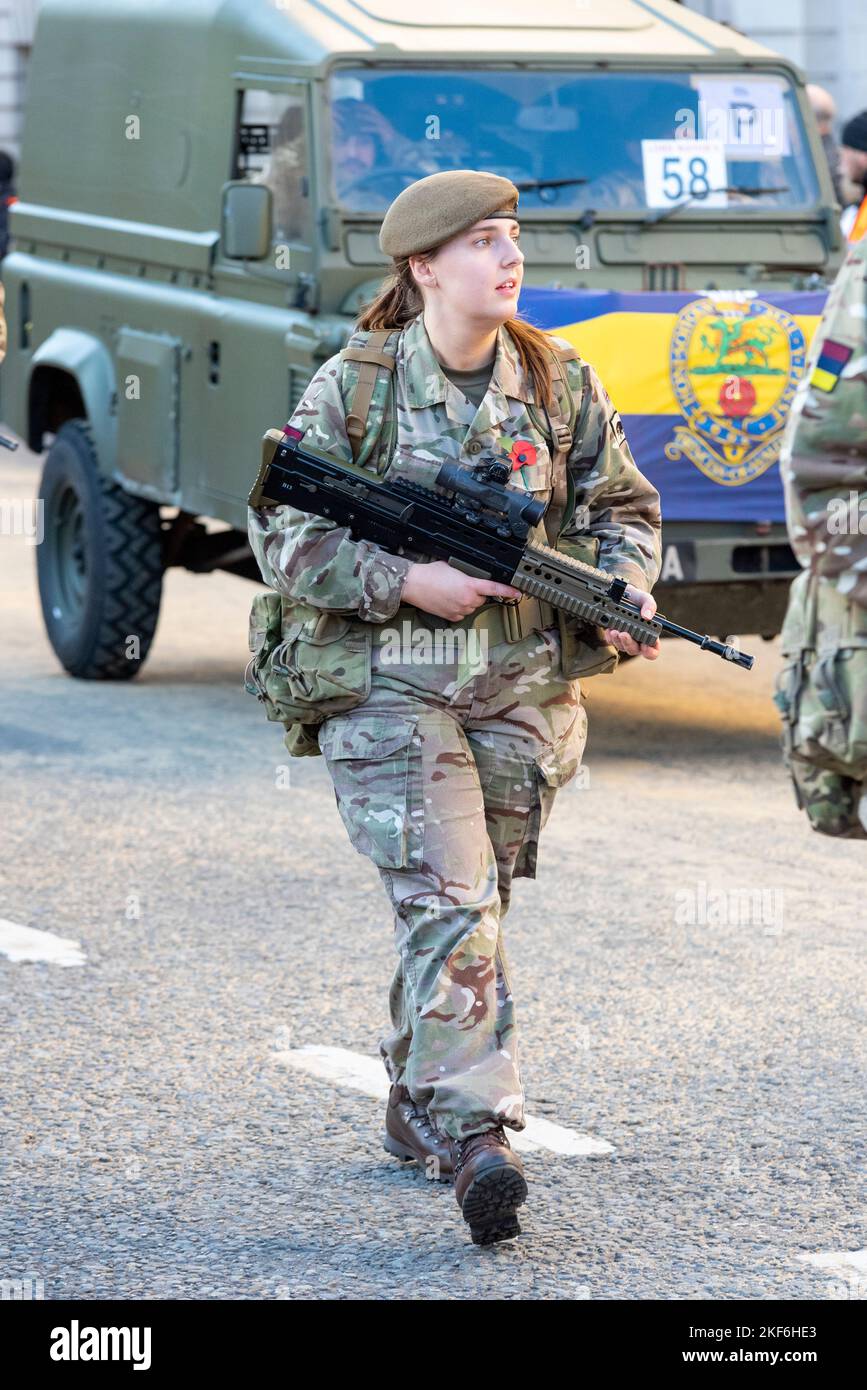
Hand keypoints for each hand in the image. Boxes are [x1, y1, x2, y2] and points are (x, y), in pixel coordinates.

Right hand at [402, 561, 521, 621]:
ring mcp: (460, 610)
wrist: (414, 585)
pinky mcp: (452, 617)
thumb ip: (466, 572)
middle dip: (476, 592)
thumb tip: (472, 574)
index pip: (494, 588)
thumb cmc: (429, 574)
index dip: (508, 591)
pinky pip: (462, 613)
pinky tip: (448, 600)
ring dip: (467, 600)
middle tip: (462, 585)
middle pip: (482, 598)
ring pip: (472, 606)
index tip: (517, 593)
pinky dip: (459, 608)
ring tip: (451, 592)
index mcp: (470, 585)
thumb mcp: (452, 566)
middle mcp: (467, 600)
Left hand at [602, 584, 659, 659]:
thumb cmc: (636, 599)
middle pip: (635, 650)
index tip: (645, 646)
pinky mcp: (614, 636)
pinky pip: (611, 641)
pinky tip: (609, 629)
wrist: (622, 594)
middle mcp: (638, 639)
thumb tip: (647, 616)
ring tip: (614, 631)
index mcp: (650, 633)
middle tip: (624, 634)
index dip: (650, 651)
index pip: (653, 649)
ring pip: (622, 647)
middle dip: (629, 643)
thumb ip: (649, 605)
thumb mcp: (645, 598)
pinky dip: (610, 637)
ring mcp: (625, 639)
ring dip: (618, 640)